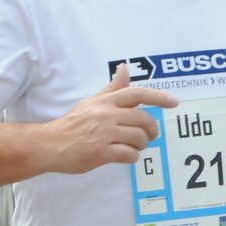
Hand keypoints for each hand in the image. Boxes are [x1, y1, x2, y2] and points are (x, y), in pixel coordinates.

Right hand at [42, 63, 177, 172]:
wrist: (51, 144)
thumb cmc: (73, 123)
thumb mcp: (93, 102)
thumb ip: (113, 88)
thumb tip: (125, 68)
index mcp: (107, 101)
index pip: (138, 94)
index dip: (159, 97)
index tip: (174, 102)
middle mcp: (107, 115)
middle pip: (143, 119)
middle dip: (152, 130)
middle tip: (150, 136)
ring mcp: (104, 134)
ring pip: (139, 138)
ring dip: (141, 145)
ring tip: (134, 146)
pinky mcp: (101, 152)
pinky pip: (129, 154)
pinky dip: (132, 157)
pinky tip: (125, 156)